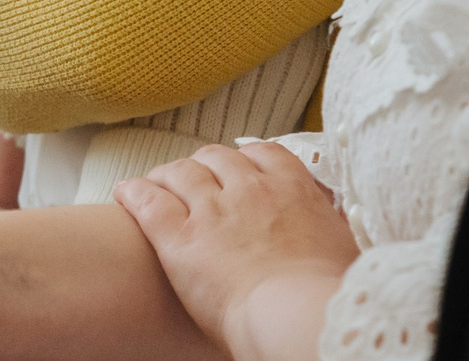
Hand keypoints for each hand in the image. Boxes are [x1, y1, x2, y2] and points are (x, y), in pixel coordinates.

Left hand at [114, 143, 356, 360]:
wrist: (297, 315)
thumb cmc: (328, 295)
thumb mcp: (344, 249)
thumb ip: (330, 227)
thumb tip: (332, 225)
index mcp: (292, 187)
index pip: (263, 153)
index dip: (245, 158)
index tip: (238, 167)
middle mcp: (249, 188)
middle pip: (217, 157)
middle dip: (204, 164)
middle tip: (195, 177)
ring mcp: (212, 210)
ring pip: (180, 173)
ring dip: (166, 174)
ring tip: (156, 181)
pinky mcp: (180, 238)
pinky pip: (148, 202)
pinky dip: (134, 193)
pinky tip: (124, 192)